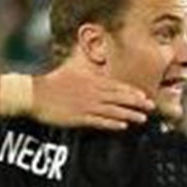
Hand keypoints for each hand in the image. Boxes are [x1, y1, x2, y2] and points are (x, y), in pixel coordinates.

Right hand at [31, 56, 151, 130]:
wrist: (34, 94)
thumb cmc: (53, 81)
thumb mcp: (72, 69)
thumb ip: (87, 67)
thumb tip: (98, 60)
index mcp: (91, 81)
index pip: (116, 86)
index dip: (132, 92)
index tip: (144, 96)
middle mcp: (91, 92)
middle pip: (118, 98)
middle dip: (136, 103)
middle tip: (151, 107)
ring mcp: (86, 105)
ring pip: (112, 110)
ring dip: (128, 115)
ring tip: (142, 119)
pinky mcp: (78, 118)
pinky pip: (98, 121)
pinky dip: (111, 123)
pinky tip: (122, 126)